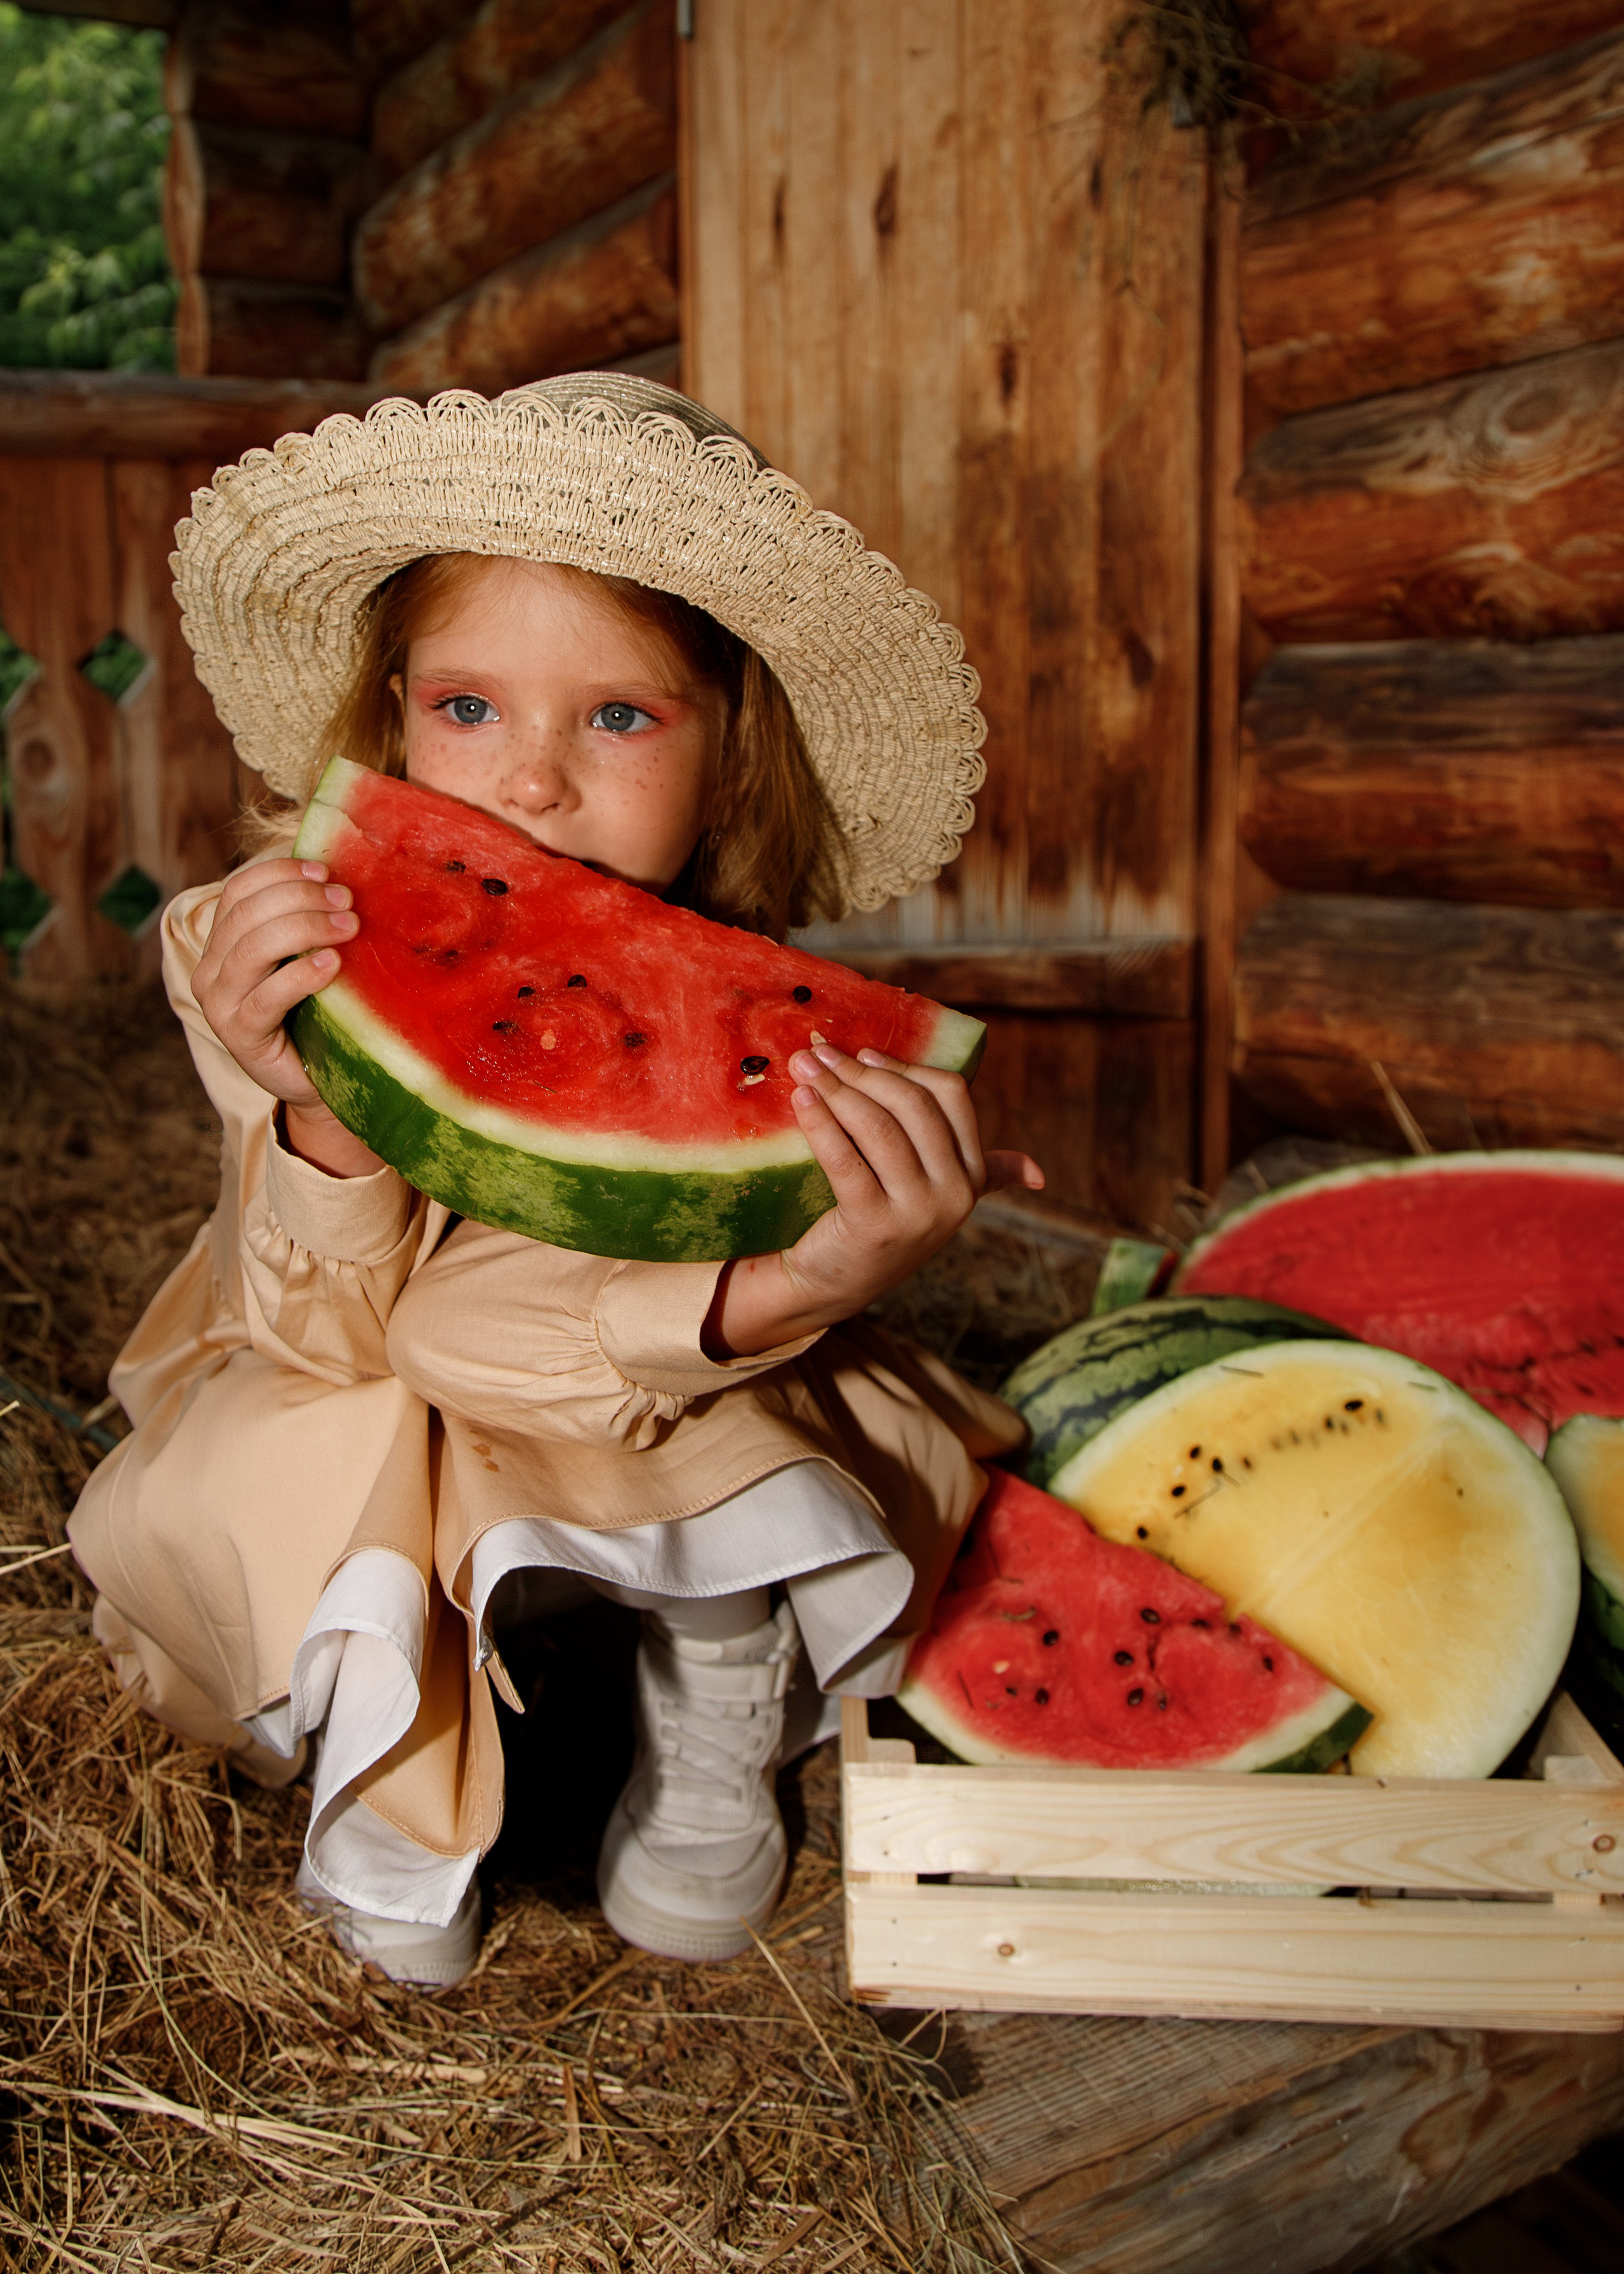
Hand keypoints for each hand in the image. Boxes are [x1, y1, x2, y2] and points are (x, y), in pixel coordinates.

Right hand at [192, 858, 383, 1177]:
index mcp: (221, 943)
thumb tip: (340, 875)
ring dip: (305, 928)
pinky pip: (266, 998)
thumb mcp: (308, 957)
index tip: (326, 870)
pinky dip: (300, 975)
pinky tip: (332, 965)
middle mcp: (211, 970)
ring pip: (252, 949)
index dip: (280, 873)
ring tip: (348, 927)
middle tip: (347, 901)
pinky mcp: (240, 1036)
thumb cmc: (317, 1012)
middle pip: (247, 914)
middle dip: (301, 898)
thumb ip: (307, 921)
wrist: (321, 1080)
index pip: (239, 890)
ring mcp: (220, 1005)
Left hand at [707, 1040, 1042, 1357]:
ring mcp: (918, 1213)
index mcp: (973, 1176)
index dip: (906, 1068)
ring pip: (879, 1128)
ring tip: (803, 1069)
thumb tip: (1039, 1175)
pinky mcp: (874, 1226)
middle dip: (863, 1074)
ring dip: (837, 1090)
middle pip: (913, 1106)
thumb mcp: (935, 1198)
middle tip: (818, 1055)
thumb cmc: (882, 1225)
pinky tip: (801, 1100)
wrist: (835, 1285)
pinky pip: (846, 1159)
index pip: (952, 1096)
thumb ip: (985, 1175)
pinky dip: (820, 1123)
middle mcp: (955, 1195)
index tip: (862, 1054)